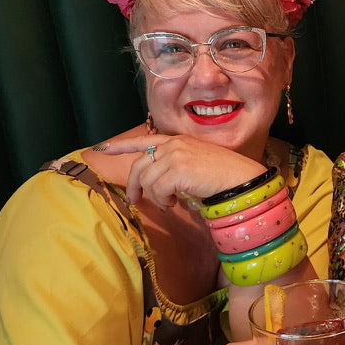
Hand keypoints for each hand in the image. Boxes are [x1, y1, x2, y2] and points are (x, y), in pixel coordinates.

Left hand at [99, 134, 266, 208]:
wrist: (241, 179)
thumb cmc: (224, 175)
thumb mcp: (196, 163)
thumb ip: (176, 165)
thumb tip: (158, 182)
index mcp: (177, 140)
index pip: (144, 140)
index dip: (121, 145)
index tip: (102, 148)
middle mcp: (173, 145)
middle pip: (139, 165)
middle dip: (133, 185)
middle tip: (135, 201)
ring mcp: (175, 156)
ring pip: (147, 181)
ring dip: (155, 197)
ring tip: (168, 204)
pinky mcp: (177, 170)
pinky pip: (157, 190)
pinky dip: (162, 201)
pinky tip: (174, 204)